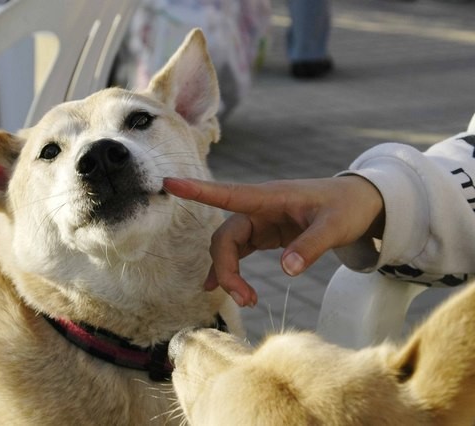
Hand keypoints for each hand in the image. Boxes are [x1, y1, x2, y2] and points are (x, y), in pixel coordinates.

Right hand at [163, 176, 383, 305]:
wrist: (359, 204)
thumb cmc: (347, 207)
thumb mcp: (335, 226)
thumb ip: (311, 246)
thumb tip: (287, 270)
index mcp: (270, 198)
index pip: (228, 194)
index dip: (197, 191)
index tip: (169, 183)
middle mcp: (258, 208)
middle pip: (225, 237)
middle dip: (226, 268)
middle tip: (246, 300)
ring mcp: (260, 222)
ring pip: (228, 246)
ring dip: (229, 273)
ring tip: (246, 300)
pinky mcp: (265, 234)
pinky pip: (238, 252)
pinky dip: (230, 270)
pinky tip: (220, 287)